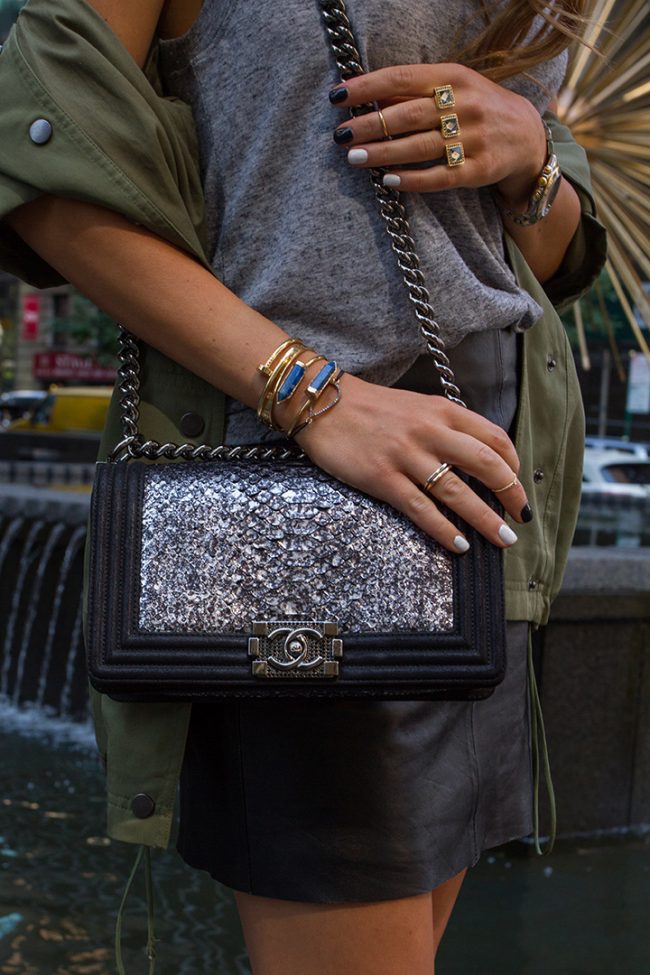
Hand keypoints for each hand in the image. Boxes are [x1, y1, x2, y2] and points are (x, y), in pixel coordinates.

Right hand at [294, 374, 531, 553]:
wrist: (322, 403)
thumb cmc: (370, 409)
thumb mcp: (417, 406)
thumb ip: (446, 427)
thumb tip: (475, 458)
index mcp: (442, 411)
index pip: (494, 438)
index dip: (513, 466)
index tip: (517, 485)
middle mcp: (430, 431)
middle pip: (486, 465)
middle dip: (511, 495)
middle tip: (521, 518)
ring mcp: (406, 455)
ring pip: (457, 492)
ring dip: (485, 520)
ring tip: (503, 540)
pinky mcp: (382, 477)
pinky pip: (421, 508)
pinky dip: (443, 529)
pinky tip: (459, 545)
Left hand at [329, 63, 546, 204]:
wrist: (526, 135)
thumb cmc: (476, 108)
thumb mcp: (453, 87)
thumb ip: (415, 91)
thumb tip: (368, 97)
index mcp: (453, 77)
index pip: (402, 78)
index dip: (367, 87)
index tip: (338, 96)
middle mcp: (464, 105)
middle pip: (407, 115)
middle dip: (369, 125)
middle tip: (341, 135)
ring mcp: (473, 138)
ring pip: (419, 147)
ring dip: (383, 153)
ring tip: (354, 158)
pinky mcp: (479, 169)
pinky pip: (440, 177)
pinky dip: (412, 180)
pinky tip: (388, 180)